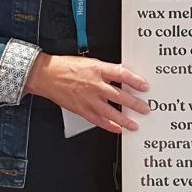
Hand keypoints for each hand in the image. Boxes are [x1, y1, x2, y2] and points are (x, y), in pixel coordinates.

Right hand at [25, 54, 150, 133]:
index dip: (135, 81)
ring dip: (124, 119)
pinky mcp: (81, 109)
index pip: (121, 74)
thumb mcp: (91, 62)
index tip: (145, 87)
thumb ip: (107, 70)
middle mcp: (94, 85)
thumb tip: (123, 76)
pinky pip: (97, 120)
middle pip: (119, 96)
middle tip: (145, 109)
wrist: (47, 75)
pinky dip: (108, 125)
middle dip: (134, 104)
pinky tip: (117, 129)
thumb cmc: (67, 67)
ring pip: (110, 111)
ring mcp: (88, 99)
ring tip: (134, 124)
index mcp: (98, 69)